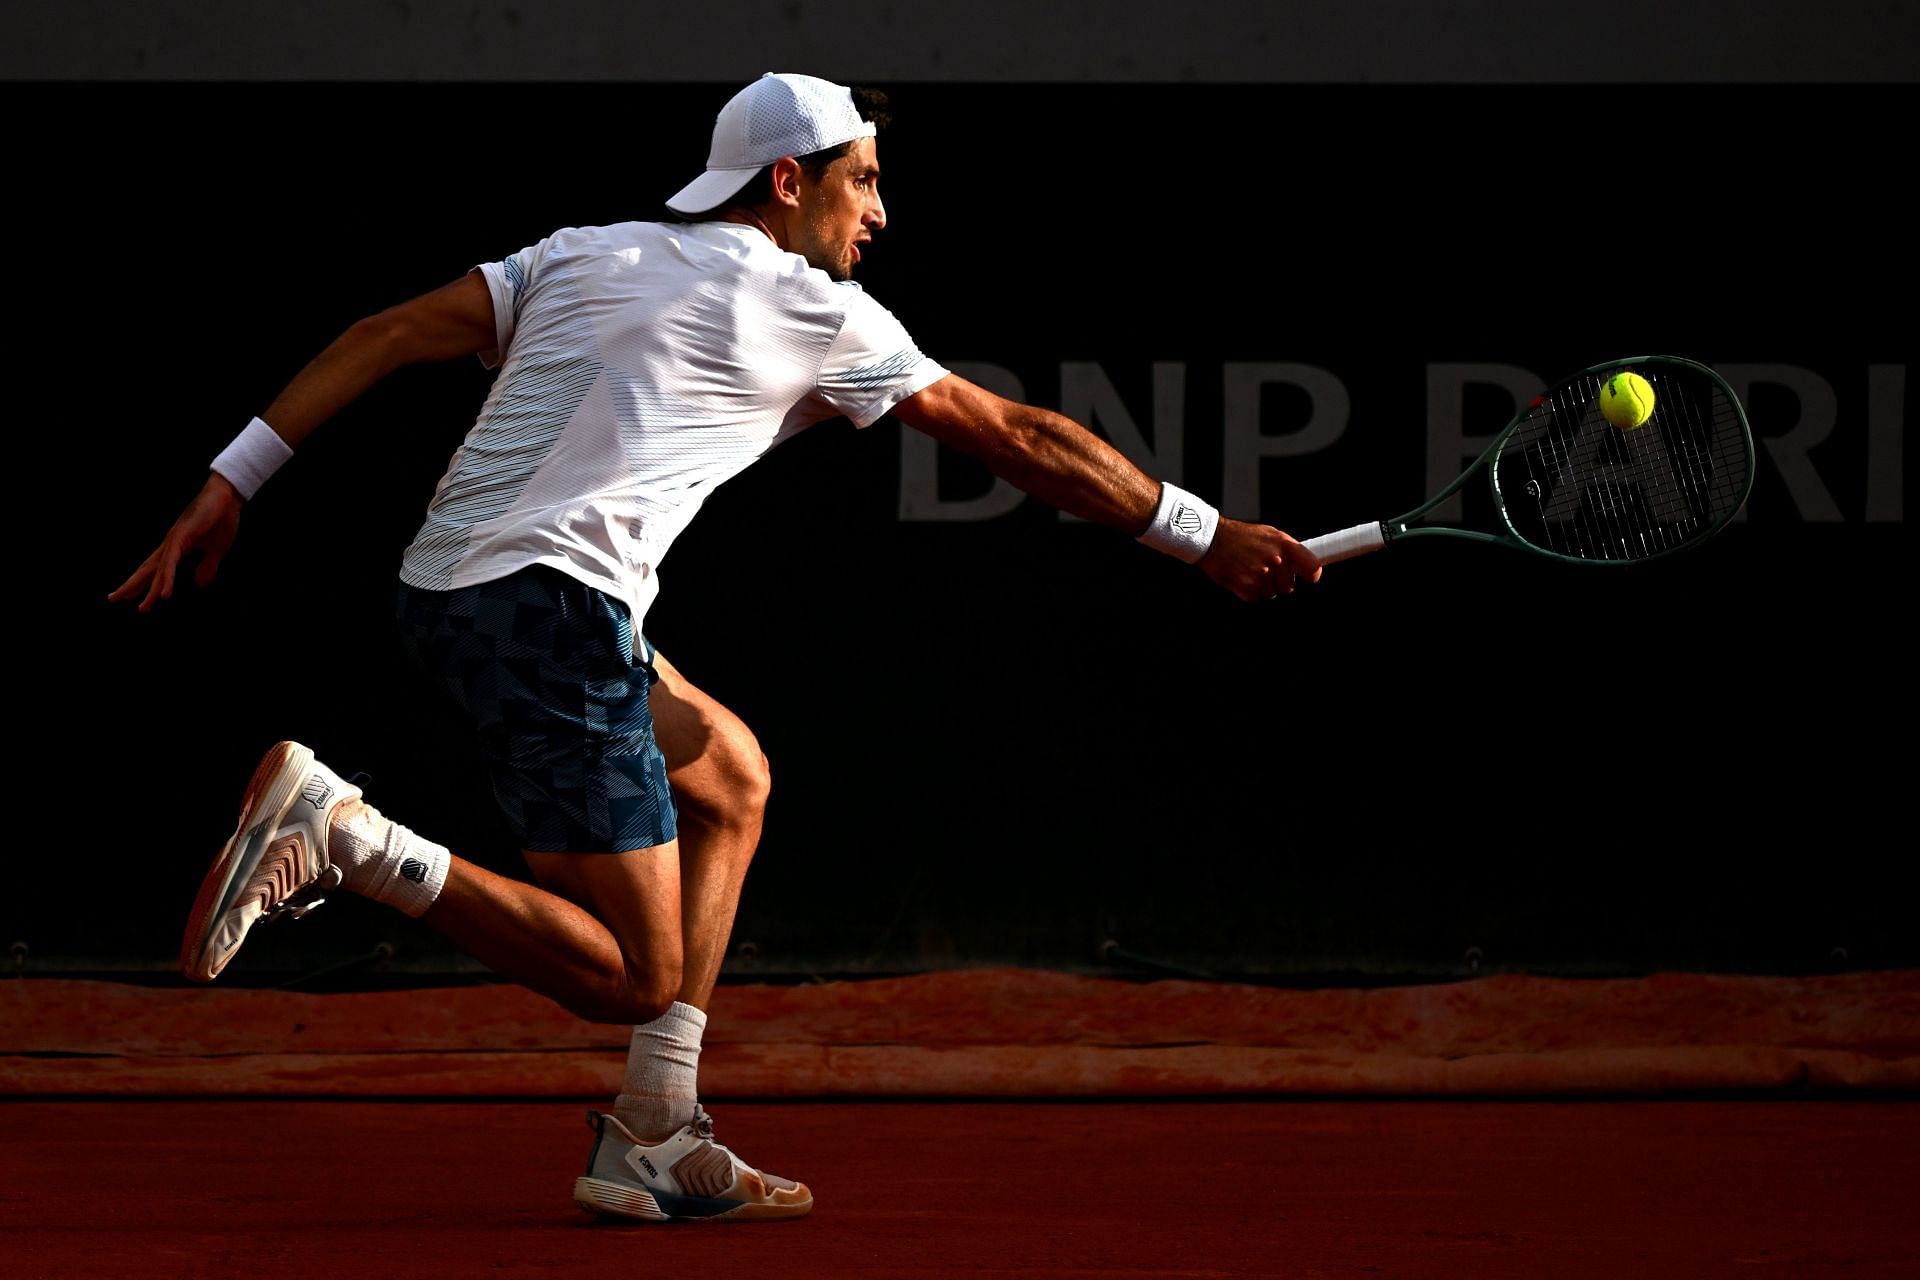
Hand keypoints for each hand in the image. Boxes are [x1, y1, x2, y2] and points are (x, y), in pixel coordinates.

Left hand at [108, 473, 244, 612]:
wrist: (228, 497)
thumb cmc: (222, 519)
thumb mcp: (216, 550)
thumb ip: (207, 566)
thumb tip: (199, 584)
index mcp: (177, 547)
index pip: (155, 568)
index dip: (143, 582)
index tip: (128, 595)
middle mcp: (170, 544)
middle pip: (147, 570)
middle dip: (131, 586)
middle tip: (113, 599)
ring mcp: (174, 541)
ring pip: (157, 571)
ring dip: (149, 590)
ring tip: (142, 608)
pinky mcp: (181, 537)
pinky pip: (171, 563)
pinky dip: (167, 579)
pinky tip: (164, 594)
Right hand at [1198, 517, 1322, 601]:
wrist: (1213, 540)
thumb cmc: (1241, 536)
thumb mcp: (1270, 534)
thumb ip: (1289, 549)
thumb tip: (1303, 565)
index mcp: (1284, 545)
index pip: (1313, 567)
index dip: (1312, 575)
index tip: (1309, 577)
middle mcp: (1275, 561)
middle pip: (1289, 586)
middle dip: (1279, 581)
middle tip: (1264, 568)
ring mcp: (1261, 576)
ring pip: (1272, 593)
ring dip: (1263, 586)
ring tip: (1250, 569)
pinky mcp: (1247, 588)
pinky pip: (1256, 597)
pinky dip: (1249, 591)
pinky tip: (1242, 576)